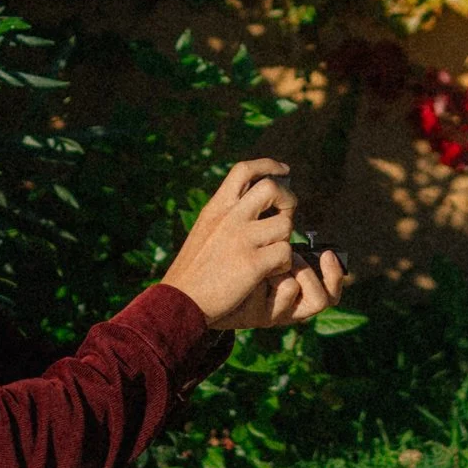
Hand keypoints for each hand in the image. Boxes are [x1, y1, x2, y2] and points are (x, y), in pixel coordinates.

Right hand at [162, 161, 349, 331]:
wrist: (179, 301)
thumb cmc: (194, 270)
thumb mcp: (205, 230)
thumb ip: (227, 215)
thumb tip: (254, 201)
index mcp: (216, 208)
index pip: (244, 170)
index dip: (268, 166)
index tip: (283, 170)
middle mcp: (229, 218)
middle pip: (272, 189)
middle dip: (288, 200)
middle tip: (286, 217)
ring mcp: (241, 239)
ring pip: (285, 225)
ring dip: (286, 241)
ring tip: (273, 255)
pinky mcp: (251, 263)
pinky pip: (285, 254)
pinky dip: (284, 265)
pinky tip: (270, 274)